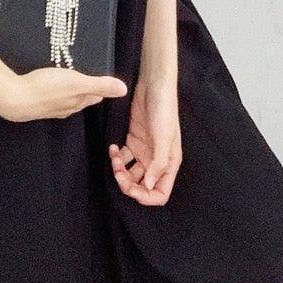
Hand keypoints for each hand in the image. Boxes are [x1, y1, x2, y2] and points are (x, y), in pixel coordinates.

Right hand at [0, 65, 127, 122]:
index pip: (95, 96)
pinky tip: (51, 84)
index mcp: (78, 101)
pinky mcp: (37, 103)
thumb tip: (124, 90)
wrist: (13, 99)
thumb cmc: (47, 89)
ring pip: (66, 99)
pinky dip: (55, 90)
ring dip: (71, 90)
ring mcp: (50, 107)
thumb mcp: (77, 83)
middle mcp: (66, 107)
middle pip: (82, 98)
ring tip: (73, 80)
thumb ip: (99, 85)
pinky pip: (51, 97)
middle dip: (88, 90)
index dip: (101, 88)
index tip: (106, 81)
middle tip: (92, 78)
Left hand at [109, 77, 181, 205]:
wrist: (154, 86)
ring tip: (115, 157)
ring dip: (120, 171)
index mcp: (169, 163)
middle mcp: (157, 160)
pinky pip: (124, 157)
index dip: (146, 196)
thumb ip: (158, 163)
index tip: (131, 189)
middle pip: (143, 185)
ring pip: (131, 173)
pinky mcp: (134, 140)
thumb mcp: (164, 137)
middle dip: (129, 184)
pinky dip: (116, 157)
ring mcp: (144, 150)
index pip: (160, 192)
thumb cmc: (164, 110)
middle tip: (118, 173)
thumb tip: (148, 186)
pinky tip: (113, 147)